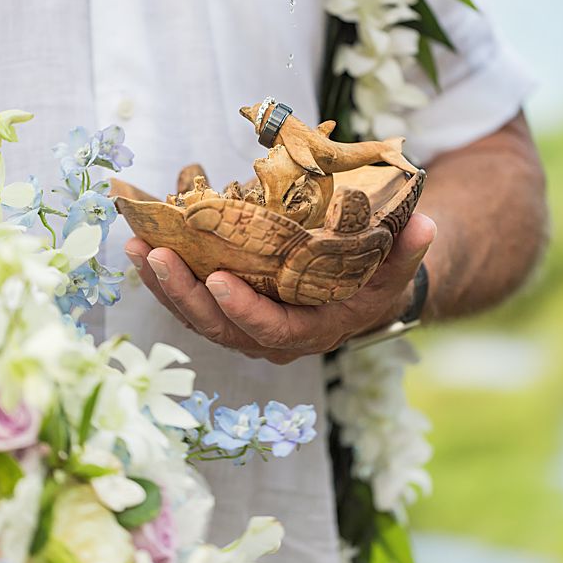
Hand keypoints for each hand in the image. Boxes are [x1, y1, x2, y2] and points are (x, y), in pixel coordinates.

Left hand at [124, 214, 435, 363]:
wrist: (366, 290)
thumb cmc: (381, 275)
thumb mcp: (400, 265)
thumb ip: (410, 249)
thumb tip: (425, 225)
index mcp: (316, 330)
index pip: (274, 330)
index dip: (243, 309)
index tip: (217, 279)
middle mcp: (277, 337)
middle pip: (222, 328)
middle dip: (186, 294)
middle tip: (159, 255)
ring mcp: (250, 325)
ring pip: (199, 318)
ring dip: (165, 285)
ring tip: (137, 246)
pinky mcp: (232, 308)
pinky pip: (193, 301)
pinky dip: (168, 277)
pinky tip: (143, 246)